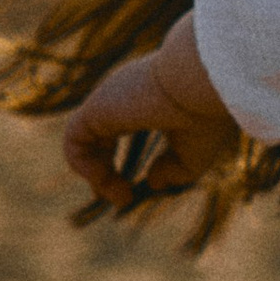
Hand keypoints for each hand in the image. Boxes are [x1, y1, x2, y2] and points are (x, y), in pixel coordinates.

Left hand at [61, 14, 238, 213]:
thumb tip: (152, 182)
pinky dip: (85, 165)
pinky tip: (108, 179)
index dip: (116, 162)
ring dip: (97, 176)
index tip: (130, 191)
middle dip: (102, 173)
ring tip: (122, 195)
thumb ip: (173, 170)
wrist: (201, 82)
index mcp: (146, 101)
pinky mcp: (95, 108)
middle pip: (98, 138)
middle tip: (121, 198)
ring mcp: (107, 102)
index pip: (118, 131)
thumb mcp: (194, 153)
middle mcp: (123, 99)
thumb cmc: (205, 113)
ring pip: (84, 141)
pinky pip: (74, 140)